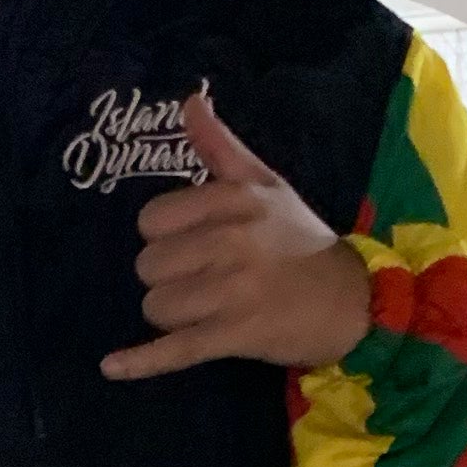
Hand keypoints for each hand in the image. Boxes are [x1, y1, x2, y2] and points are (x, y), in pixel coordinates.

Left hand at [100, 91, 373, 380]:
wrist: (355, 300)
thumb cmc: (302, 242)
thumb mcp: (266, 185)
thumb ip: (220, 146)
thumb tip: (189, 100)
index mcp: (235, 201)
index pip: (152, 220)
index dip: (164, 236)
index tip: (191, 242)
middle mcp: (232, 241)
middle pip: (149, 266)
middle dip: (168, 277)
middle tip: (203, 279)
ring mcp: (233, 290)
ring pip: (157, 305)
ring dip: (173, 313)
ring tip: (207, 309)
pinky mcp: (236, 334)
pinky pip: (175, 348)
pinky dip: (142, 361)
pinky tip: (111, 366)